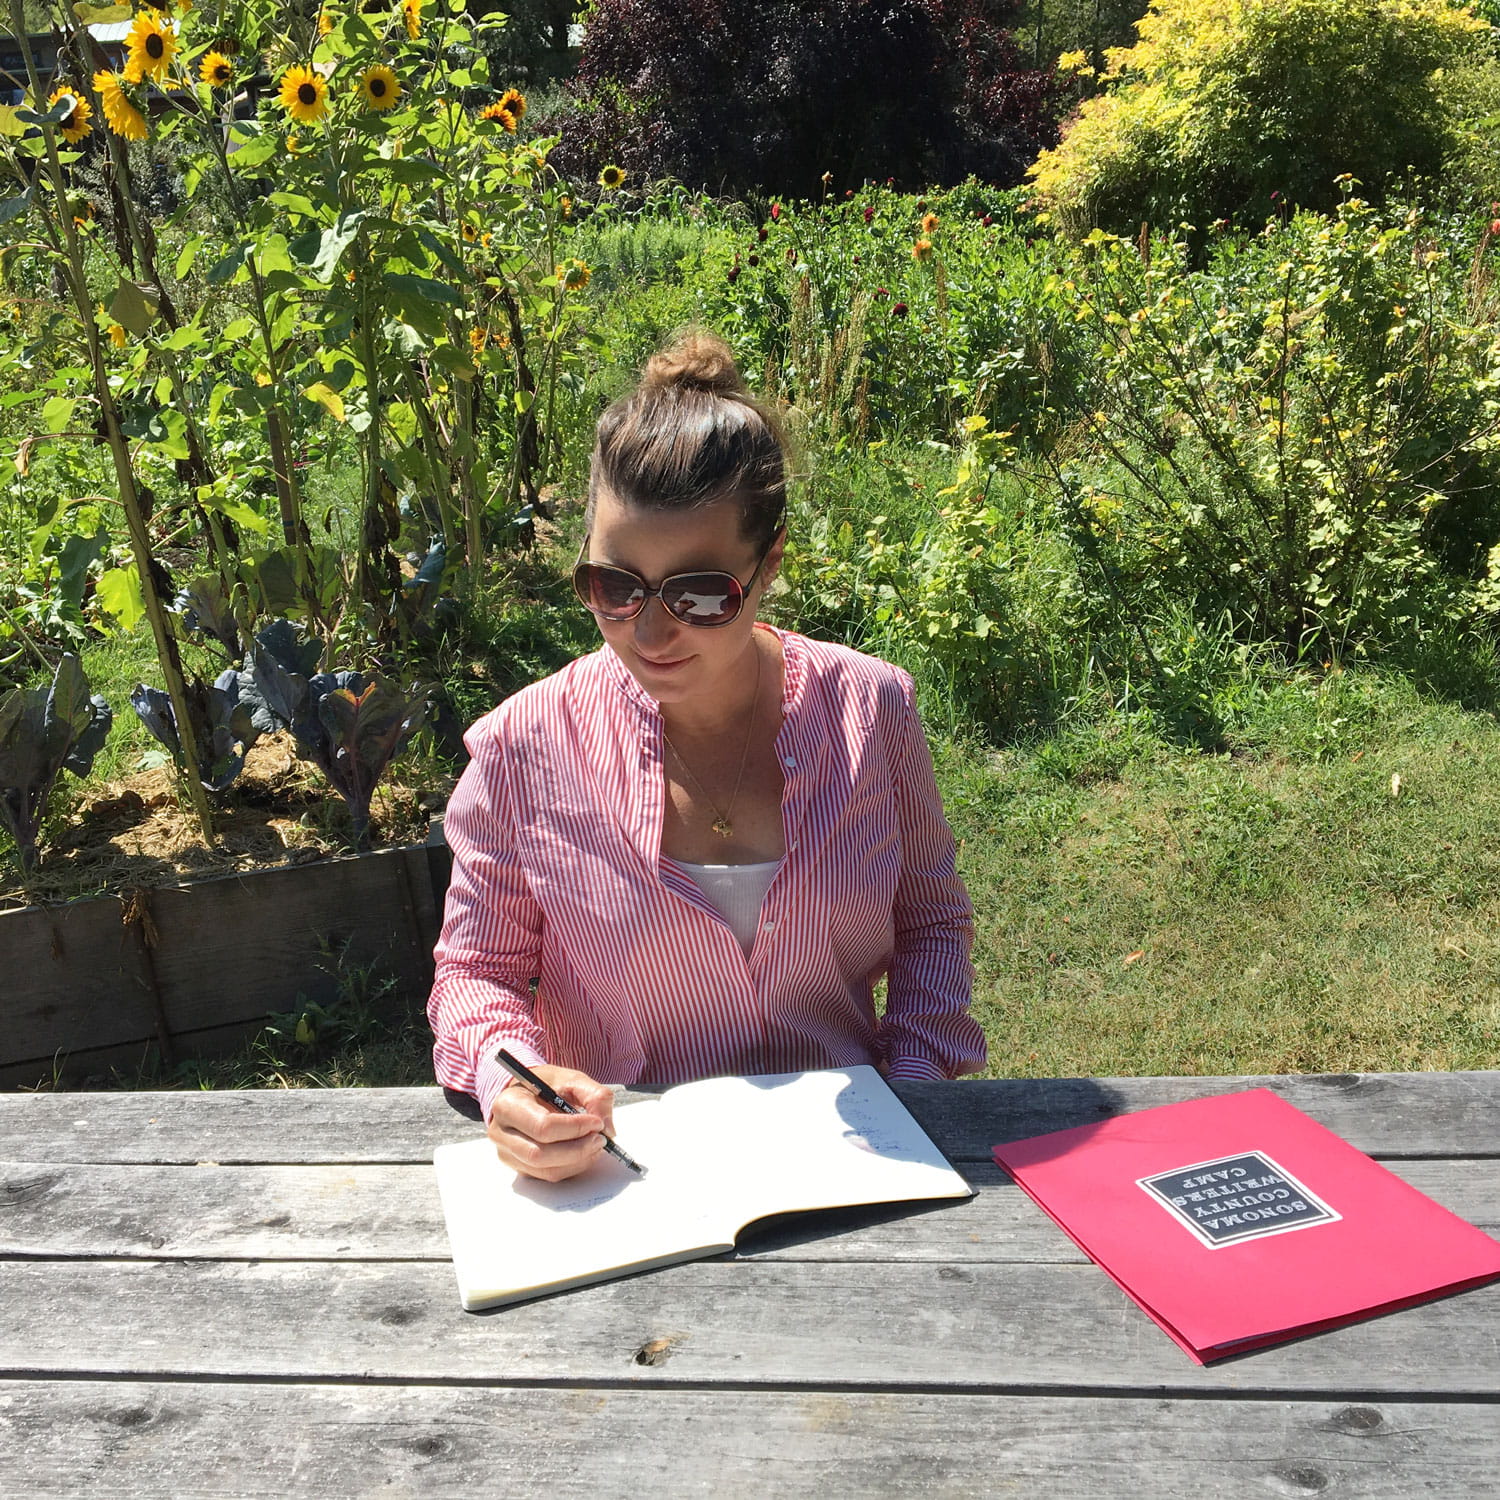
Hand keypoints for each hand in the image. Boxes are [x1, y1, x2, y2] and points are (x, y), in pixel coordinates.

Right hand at [487, 1064, 615, 1181]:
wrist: (525, 1094)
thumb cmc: (546, 1085)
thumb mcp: (570, 1079)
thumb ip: (594, 1096)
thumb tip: (607, 1128)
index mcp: (508, 1105)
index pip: (541, 1126)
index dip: (574, 1128)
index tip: (596, 1122)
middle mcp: (501, 1132)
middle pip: (540, 1154)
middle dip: (577, 1149)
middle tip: (601, 1139)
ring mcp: (508, 1153)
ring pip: (545, 1170)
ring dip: (577, 1160)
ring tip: (595, 1145)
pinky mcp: (519, 1167)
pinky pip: (548, 1175)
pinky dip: (572, 1167)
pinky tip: (584, 1152)